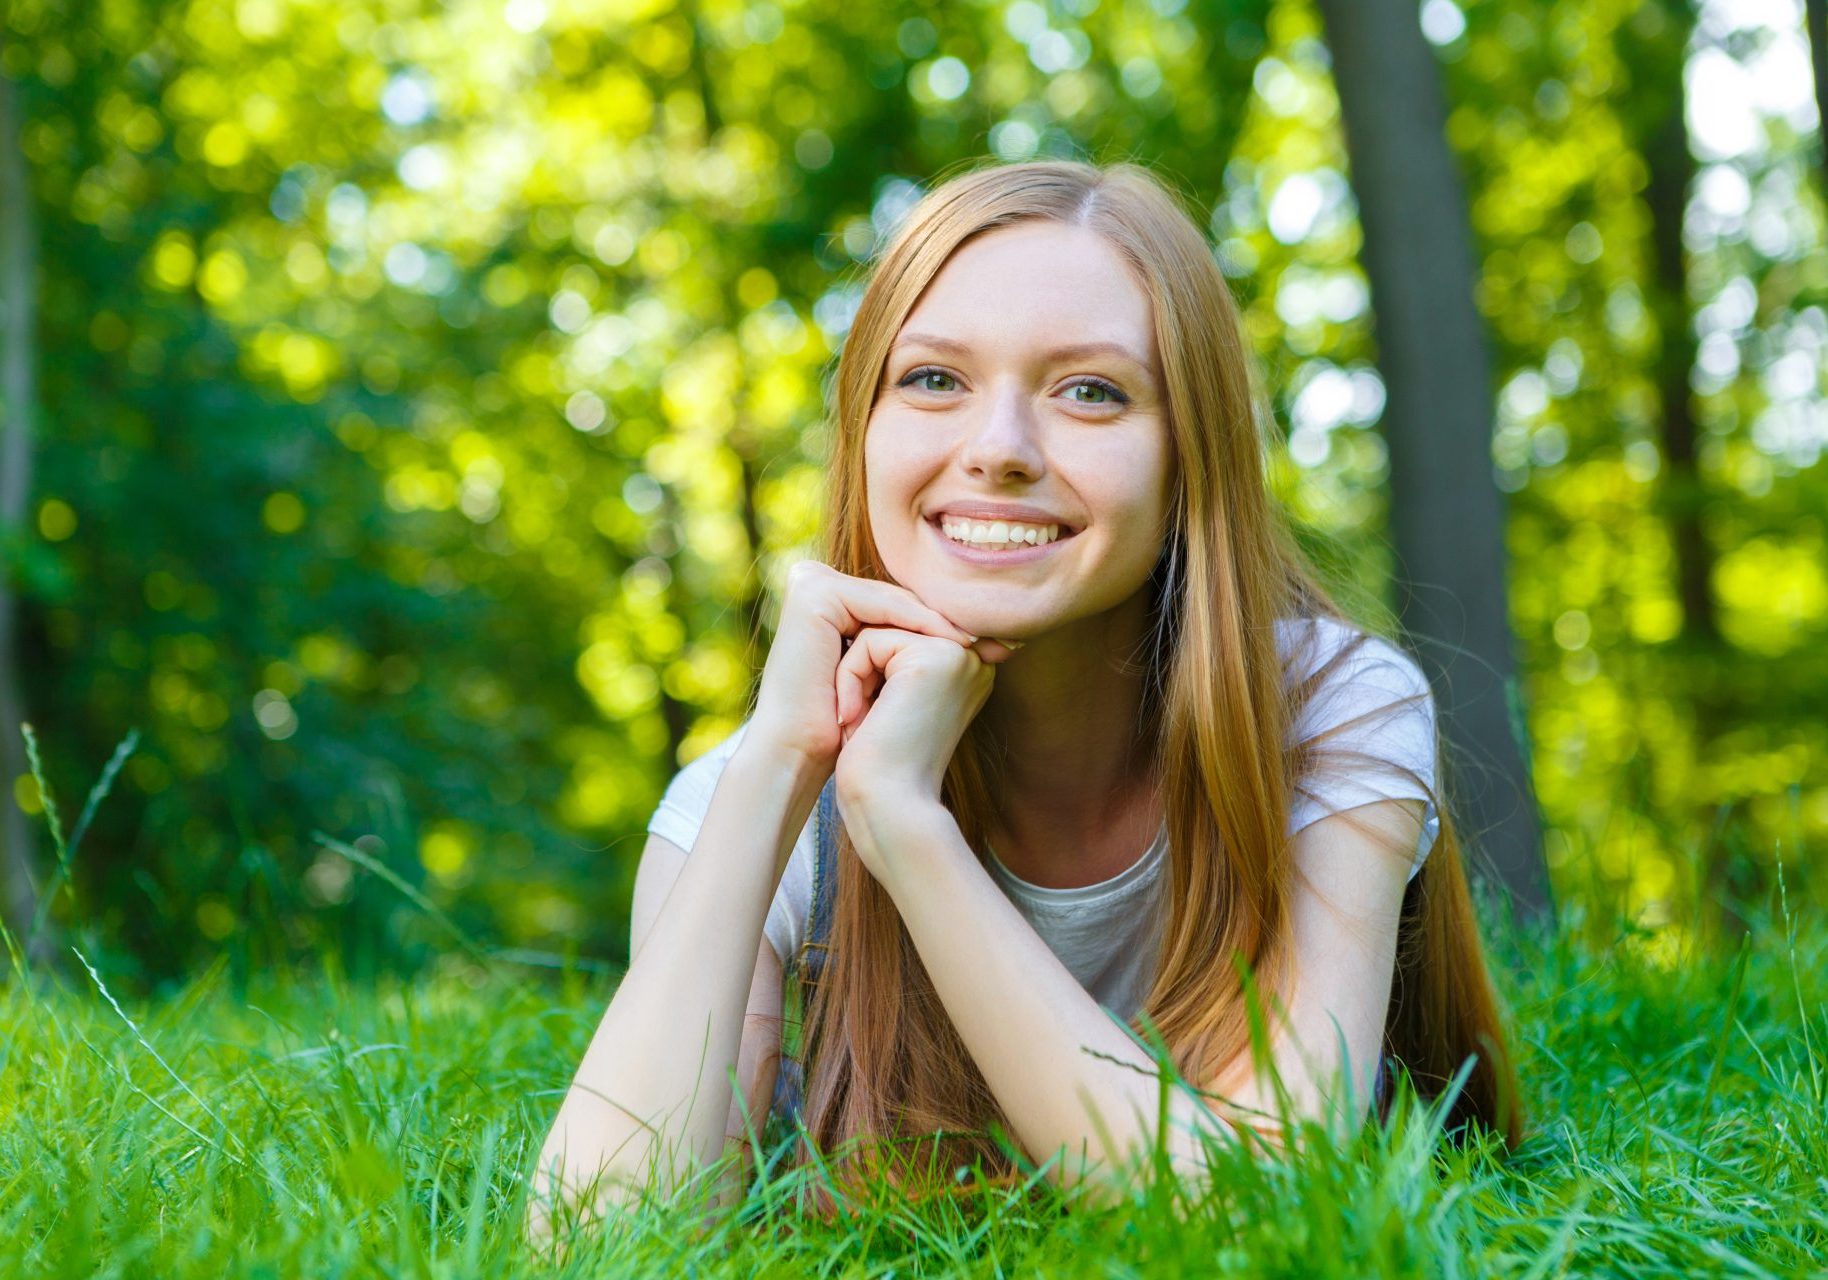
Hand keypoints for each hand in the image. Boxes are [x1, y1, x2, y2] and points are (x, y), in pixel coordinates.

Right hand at [746, 560, 1011, 775]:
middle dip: (945, 624)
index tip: (998, 647)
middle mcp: (813, 582)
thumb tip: (1001, 642)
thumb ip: (921, 645)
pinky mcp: (813, 593)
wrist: (803, 749)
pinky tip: (950, 640)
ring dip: (937, 624)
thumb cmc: (847, 724)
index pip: (898, 607)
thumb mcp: (891, 677)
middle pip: (897, 601)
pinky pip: (879, 602)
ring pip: (892, 601)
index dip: (943, 628)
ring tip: (975, 645)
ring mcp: (811, 584)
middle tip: (996, 642)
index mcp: (827, 599)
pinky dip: (917, 621)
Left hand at [830, 627, 997, 878]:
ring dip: (854, 677)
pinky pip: (869, 641)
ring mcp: (957, 655)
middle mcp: (971, 659)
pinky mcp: (933, 658)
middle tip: (862, 720)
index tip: (870, 719)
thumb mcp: (893, 701)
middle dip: (863, 671)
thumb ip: (895, 663)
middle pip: (889, 629)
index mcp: (967, 670)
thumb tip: (868, 623)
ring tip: (860, 720)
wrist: (889, 805)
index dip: (872, 671)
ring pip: (877, 632)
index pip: (899, 637)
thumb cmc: (882, 764)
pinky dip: (850, 678)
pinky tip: (855, 717)